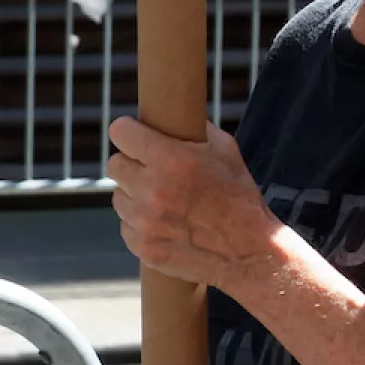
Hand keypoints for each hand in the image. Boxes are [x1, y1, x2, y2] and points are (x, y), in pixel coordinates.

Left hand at [107, 118, 278, 288]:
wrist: (249, 250)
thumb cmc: (239, 195)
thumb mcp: (224, 149)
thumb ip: (193, 129)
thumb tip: (171, 114)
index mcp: (169, 158)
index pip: (120, 132)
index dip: (128, 131)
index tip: (133, 134)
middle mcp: (151, 189)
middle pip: (114, 164)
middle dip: (131, 164)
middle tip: (150, 169)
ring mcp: (144, 221)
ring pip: (119, 197)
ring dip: (135, 196)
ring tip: (163, 200)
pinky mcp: (143, 247)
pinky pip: (126, 226)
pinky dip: (140, 224)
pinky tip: (165, 224)